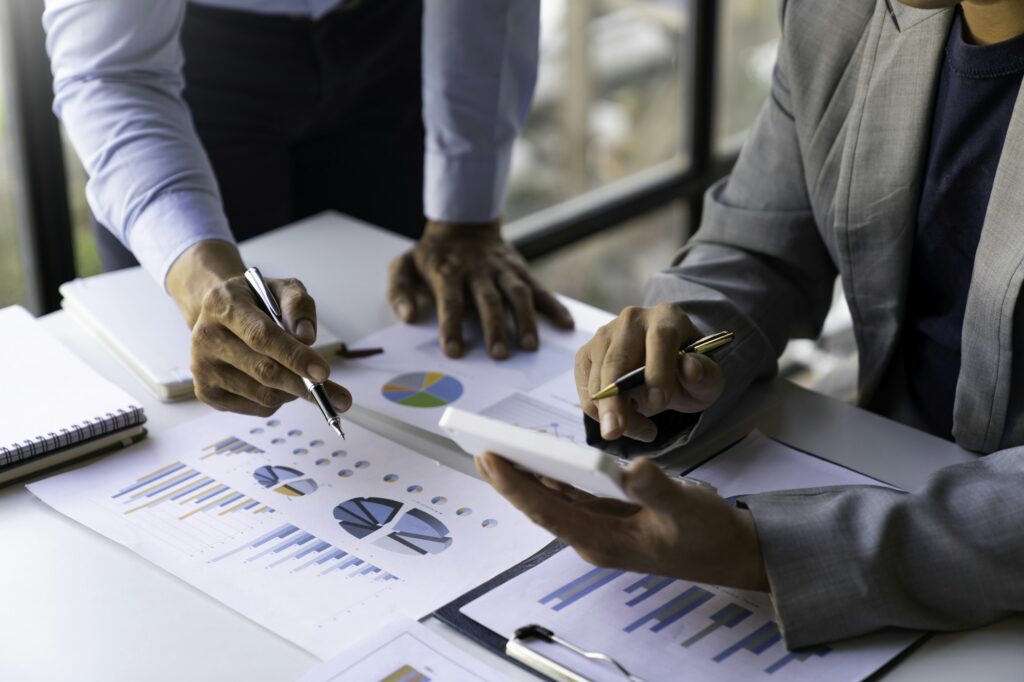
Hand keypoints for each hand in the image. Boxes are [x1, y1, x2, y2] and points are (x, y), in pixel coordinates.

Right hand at [167, 240, 351, 416]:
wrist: (215, 312)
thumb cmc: (255, 301)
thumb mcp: (281, 288)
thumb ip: (298, 305)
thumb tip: (307, 337)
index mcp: (223, 305)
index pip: (261, 336)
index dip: (295, 357)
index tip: (324, 373)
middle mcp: (206, 337)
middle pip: (263, 371)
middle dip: (304, 385)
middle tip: (339, 398)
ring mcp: (202, 367)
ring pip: (263, 395)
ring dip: (293, 391)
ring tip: (299, 375)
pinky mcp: (205, 392)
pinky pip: (256, 409)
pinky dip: (279, 400)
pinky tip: (278, 382)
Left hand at [387, 220, 574, 358]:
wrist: (463, 222)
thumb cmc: (432, 254)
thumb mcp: (404, 265)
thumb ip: (399, 290)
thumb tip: (409, 316)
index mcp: (448, 272)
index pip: (451, 301)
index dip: (452, 326)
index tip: (454, 352)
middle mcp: (478, 270)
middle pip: (488, 301)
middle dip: (494, 328)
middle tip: (499, 356)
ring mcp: (503, 270)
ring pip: (517, 294)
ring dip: (525, 320)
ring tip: (530, 346)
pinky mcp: (520, 271)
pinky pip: (540, 289)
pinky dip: (554, 306)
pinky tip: (566, 324)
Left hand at [478, 451, 768, 590]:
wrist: (729, 550)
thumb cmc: (708, 533)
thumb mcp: (686, 508)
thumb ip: (658, 489)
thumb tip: (630, 468)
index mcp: (603, 540)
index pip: (547, 509)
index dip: (515, 485)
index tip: (488, 458)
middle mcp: (594, 535)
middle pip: (541, 504)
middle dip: (509, 478)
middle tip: (477, 448)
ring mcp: (600, 526)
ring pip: (554, 498)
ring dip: (527, 475)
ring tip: (498, 448)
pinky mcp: (610, 514)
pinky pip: (573, 494)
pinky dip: (554, 475)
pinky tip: (541, 457)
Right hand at [576, 302, 724, 441]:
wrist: (665, 369)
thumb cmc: (688, 372)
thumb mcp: (708, 378)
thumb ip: (706, 374)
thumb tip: (689, 367)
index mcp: (667, 317)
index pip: (660, 338)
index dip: (658, 370)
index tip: (658, 402)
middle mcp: (632, 319)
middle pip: (617, 360)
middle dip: (615, 400)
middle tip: (616, 432)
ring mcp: (605, 335)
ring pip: (598, 379)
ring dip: (614, 413)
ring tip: (643, 429)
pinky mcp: (587, 354)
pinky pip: (586, 388)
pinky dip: (600, 412)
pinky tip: (625, 418)